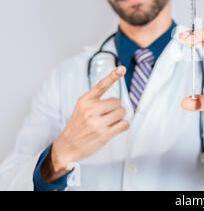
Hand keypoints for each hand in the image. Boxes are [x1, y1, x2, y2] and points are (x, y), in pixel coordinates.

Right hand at [42, 66, 129, 181]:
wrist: (67, 146)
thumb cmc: (77, 126)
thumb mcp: (81, 108)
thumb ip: (96, 101)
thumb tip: (118, 101)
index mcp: (85, 101)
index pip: (101, 85)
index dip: (113, 76)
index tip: (122, 69)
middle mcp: (90, 110)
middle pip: (118, 102)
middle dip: (116, 108)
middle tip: (108, 116)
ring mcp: (97, 123)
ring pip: (122, 112)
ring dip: (120, 117)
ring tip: (110, 123)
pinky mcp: (104, 135)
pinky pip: (124, 125)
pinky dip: (123, 125)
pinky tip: (116, 128)